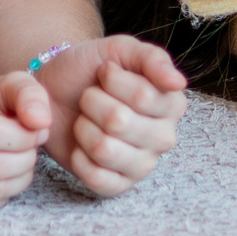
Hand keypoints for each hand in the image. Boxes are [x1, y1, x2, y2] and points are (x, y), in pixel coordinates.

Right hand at [0, 71, 49, 211]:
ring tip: (19, 162)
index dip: (24, 138)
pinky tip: (2, 176)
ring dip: (17, 181)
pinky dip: (1, 196)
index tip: (37, 132)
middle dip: (23, 162)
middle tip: (31, 151)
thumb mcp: (10, 86)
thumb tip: (41, 122)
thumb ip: (30, 95)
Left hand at [28, 37, 188, 197]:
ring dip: (83, 128)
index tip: (104, 72)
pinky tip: (81, 145)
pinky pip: (96, 178)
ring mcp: (143, 165)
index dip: (111, 79)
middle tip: (90, 97)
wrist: (57, 88)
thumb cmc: (92, 69)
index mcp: (172, 104)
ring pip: (104, 149)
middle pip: (119, 122)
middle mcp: (164, 137)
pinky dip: (79, 158)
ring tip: (85, 119)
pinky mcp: (119, 186)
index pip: (142, 96)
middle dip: (93, 102)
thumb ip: (152, 58)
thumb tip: (178, 82)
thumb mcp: (120, 49)